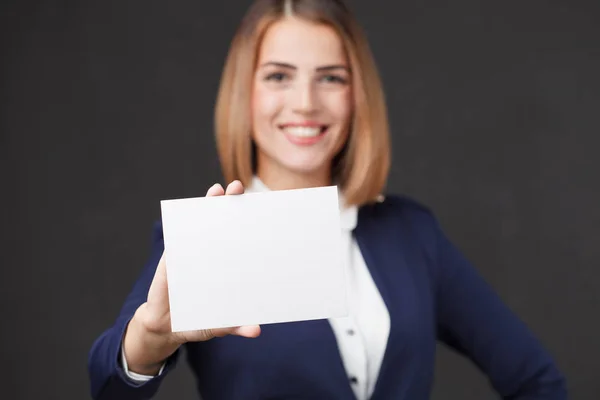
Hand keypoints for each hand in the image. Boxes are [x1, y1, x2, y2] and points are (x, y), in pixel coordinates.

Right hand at [123, 181, 260, 374]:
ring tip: (218, 190)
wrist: (167, 326)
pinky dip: (184, 221)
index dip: (250, 222)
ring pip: (202, 223)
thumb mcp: (220, 325)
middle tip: (239, 188)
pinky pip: (179, 235)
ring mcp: (192, 252)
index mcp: (227, 265)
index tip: (262, 207)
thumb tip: (256, 330)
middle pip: (224, 223)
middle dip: (231, 204)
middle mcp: (212, 254)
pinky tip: (189, 211)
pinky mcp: (173, 257)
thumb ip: (236, 326)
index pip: (241, 239)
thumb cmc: (199, 320)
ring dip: (208, 204)